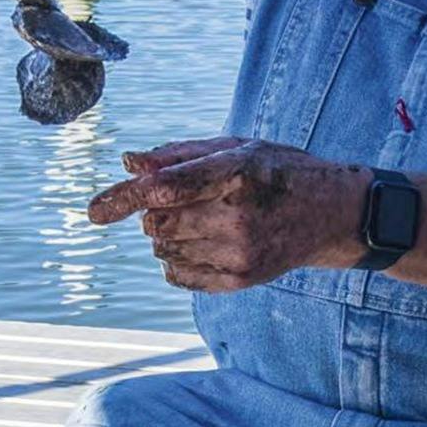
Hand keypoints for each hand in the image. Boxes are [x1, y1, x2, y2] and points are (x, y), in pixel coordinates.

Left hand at [87, 138, 370, 291]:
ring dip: (168, 235)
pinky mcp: (240, 279)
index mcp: (235, 172)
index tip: (94, 212)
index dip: (123, 198)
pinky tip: (206, 242)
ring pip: (164, 249)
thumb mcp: (237, 147)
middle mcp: (237, 215)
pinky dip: (177, 259)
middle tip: (185, 199)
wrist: (332, 213)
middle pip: (157, 223)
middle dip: (155, 212)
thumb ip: (180, 155)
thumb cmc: (279, 171)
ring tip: (205, 219)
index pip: (164, 188)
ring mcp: (239, 252)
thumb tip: (129, 163)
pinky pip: (179, 275)